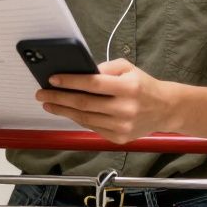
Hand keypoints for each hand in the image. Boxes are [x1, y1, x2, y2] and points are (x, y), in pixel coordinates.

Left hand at [35, 59, 170, 143]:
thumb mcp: (128, 68)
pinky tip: (67, 112)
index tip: (53, 79)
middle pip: (84, 104)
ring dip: (64, 110)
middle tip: (42, 93)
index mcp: (128, 87)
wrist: (165, 109)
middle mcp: (125, 108)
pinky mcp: (119, 138)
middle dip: (59, 98)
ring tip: (49, 103)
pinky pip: (92, 128)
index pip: (93, 84)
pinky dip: (77, 119)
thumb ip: (105, 68)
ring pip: (85, 118)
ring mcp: (122, 126)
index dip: (70, 81)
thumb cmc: (143, 85)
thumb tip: (80, 73)